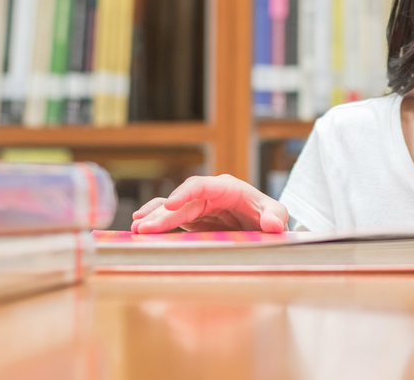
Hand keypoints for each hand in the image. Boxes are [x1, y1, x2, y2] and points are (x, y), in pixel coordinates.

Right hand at [130, 174, 288, 233]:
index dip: (185, 193)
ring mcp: (200, 207)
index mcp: (227, 188)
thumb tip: (273, 225)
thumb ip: (275, 216)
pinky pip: (172, 218)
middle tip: (144, 228)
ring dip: (154, 218)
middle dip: (163, 214)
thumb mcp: (277, 213)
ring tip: (136, 229)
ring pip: (172, 209)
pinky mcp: (194, 219)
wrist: (265, 225)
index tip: (171, 203)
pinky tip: (140, 226)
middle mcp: (209, 195)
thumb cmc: (269, 214)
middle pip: (182, 201)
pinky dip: (157, 221)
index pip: (201, 186)